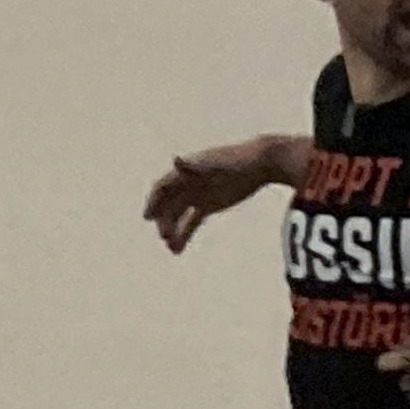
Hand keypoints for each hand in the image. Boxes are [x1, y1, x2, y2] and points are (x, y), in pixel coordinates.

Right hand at [142, 136, 302, 253]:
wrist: (262, 162)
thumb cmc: (237, 160)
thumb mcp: (215, 164)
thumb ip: (193, 165)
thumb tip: (175, 159)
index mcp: (185, 172)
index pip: (162, 187)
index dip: (153, 201)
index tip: (147, 217)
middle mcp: (187, 184)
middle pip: (169, 204)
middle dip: (165, 220)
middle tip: (164, 236)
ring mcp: (197, 195)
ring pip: (178, 216)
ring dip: (172, 231)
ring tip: (171, 248)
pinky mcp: (209, 205)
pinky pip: (191, 222)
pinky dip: (184, 234)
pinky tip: (177, 249)